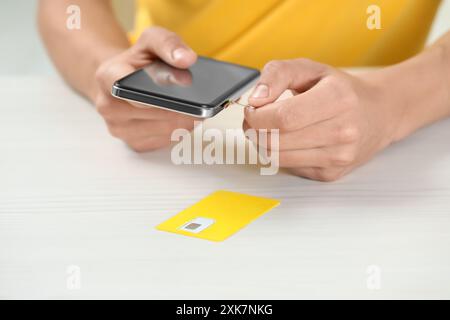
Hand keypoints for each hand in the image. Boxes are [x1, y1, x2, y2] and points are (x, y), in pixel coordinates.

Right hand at [94, 27, 197, 151]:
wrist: (121, 81)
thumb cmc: (138, 62)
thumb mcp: (152, 41)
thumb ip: (169, 44)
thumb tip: (187, 60)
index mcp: (107, 76)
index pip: (128, 87)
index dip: (154, 92)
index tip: (178, 91)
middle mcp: (108, 106)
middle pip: (154, 113)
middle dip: (183, 106)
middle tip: (202, 100)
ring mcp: (120, 129)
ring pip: (165, 129)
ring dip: (187, 120)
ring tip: (197, 107)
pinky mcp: (134, 144)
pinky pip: (166, 140)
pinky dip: (181, 130)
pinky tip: (187, 118)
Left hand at [244, 59, 402, 180]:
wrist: (380, 113)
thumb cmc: (341, 90)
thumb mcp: (310, 69)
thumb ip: (277, 74)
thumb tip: (255, 100)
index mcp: (337, 99)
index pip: (283, 118)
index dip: (257, 116)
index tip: (251, 110)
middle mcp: (343, 131)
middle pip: (276, 141)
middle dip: (254, 130)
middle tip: (255, 119)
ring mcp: (339, 157)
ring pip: (278, 158)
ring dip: (263, 144)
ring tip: (269, 129)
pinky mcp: (332, 174)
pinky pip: (289, 168)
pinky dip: (281, 154)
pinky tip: (290, 141)